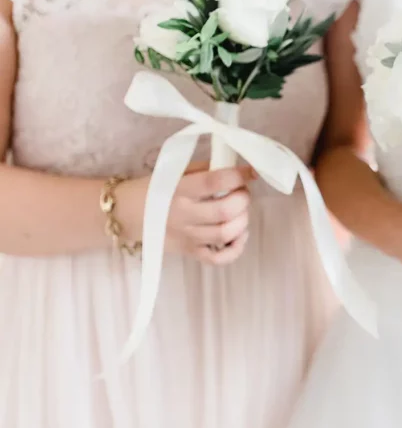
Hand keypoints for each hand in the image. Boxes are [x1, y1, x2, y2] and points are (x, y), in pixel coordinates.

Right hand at [119, 163, 255, 265]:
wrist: (127, 214)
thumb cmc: (156, 188)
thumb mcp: (175, 171)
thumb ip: (206, 169)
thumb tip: (238, 169)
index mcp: (179, 188)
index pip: (215, 182)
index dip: (238, 176)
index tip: (249, 172)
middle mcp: (183, 214)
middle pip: (225, 211)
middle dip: (243, 199)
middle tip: (241, 193)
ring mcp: (187, 236)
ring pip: (226, 234)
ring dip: (243, 221)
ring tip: (240, 212)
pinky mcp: (190, 252)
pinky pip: (219, 258)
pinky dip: (237, 248)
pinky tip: (239, 234)